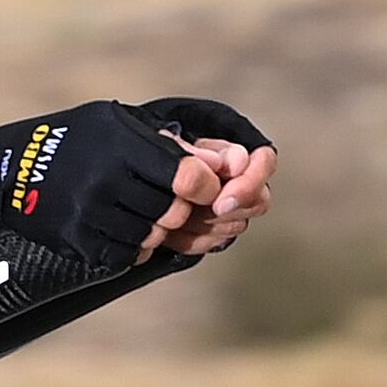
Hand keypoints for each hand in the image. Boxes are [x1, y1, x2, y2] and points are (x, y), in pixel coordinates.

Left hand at [137, 97, 275, 258]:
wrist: (122, 180)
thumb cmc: (145, 153)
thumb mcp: (163, 143)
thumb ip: (195, 151)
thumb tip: (229, 162)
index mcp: (228, 151)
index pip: (264, 161)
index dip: (248, 184)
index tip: (222, 201)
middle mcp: (234, 178)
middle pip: (257, 200)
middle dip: (229, 211)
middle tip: (204, 212)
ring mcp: (224, 207)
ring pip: (236, 225)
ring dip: (207, 226)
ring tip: (180, 217)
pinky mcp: (207, 230)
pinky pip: (212, 243)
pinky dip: (192, 241)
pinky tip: (173, 234)